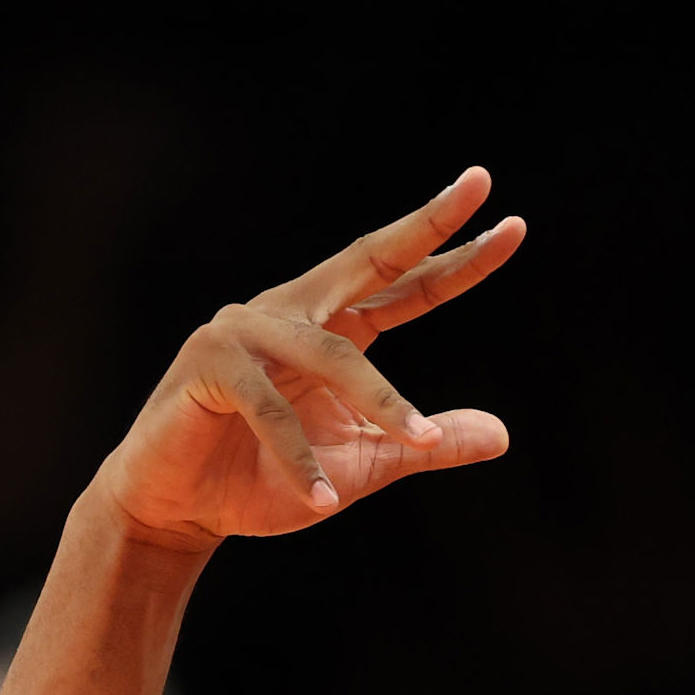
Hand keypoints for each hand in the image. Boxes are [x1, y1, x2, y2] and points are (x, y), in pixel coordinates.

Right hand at [92, 170, 525, 549]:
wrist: (180, 509)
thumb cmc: (266, 479)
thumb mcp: (364, 466)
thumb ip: (423, 445)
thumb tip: (503, 434)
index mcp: (332, 327)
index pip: (405, 286)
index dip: (457, 260)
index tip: (513, 228)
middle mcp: (292, 312)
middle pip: (370, 260)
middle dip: (427, 225)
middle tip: (480, 185)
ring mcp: (246, 331)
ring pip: (335, 356)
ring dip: (381, 402)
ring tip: (417, 444)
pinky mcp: (209, 367)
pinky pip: (271, 410)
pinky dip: (300, 458)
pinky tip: (321, 498)